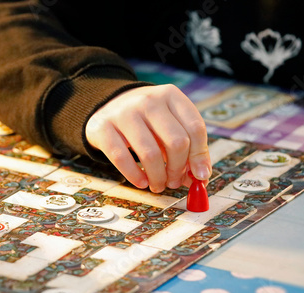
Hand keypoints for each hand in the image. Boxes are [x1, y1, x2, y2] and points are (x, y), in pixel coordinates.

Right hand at [85, 84, 210, 191]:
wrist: (107, 105)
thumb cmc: (145, 120)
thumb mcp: (167, 124)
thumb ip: (186, 147)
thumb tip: (200, 177)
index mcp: (170, 95)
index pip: (195, 128)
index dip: (200, 156)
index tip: (200, 176)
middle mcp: (148, 101)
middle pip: (176, 143)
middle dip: (178, 169)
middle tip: (174, 182)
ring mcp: (124, 112)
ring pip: (150, 154)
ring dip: (158, 177)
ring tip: (157, 185)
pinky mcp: (103, 127)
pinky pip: (122, 158)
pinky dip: (135, 176)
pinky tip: (142, 182)